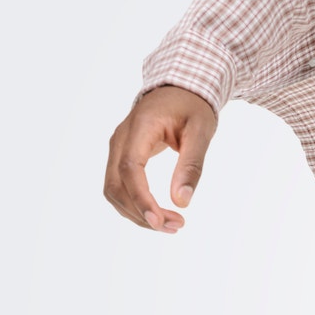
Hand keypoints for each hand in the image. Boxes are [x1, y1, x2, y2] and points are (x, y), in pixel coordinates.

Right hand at [104, 85, 217, 231]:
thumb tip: (182, 201)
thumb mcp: (201, 131)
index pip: (129, 169)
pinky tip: (157, 214)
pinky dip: (135, 205)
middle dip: (141, 212)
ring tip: (171, 224)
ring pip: (114, 190)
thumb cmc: (192, 106)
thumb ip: (191, 165)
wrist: (180, 88)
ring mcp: (118, 148)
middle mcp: (121, 139)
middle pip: (116, 185)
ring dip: (137, 213)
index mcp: (139, 128)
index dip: (141, 199)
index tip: (159, 221)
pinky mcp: (122, 156)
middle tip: (175, 226)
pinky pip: (119, 186)